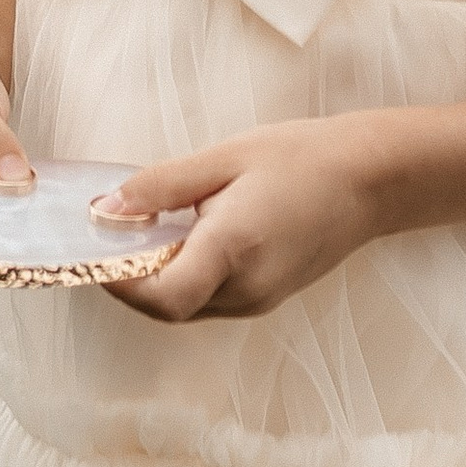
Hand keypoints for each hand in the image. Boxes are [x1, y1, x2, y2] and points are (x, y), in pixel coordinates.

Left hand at [95, 116, 386, 322]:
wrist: (371, 180)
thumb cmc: (302, 158)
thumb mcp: (225, 158)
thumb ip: (162, 186)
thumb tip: (105, 210)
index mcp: (234, 249)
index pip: (161, 296)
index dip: (119, 282)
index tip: (95, 250)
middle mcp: (246, 288)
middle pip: (167, 307)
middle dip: (130, 280)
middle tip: (108, 237)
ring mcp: (259, 300)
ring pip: (186, 309)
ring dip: (157, 280)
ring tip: (145, 233)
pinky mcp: (265, 299)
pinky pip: (209, 300)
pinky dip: (185, 278)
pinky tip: (184, 240)